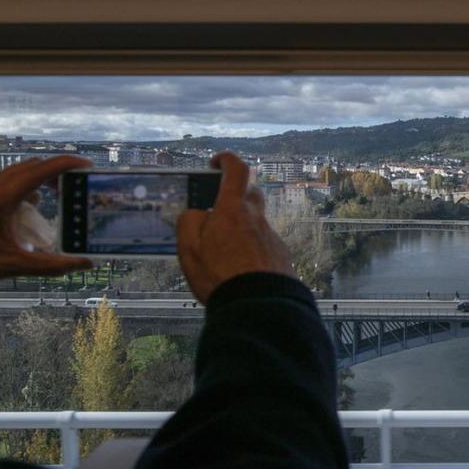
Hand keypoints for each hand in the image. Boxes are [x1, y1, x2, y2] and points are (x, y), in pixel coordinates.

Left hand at [0, 156, 94, 296]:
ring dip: (39, 178)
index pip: (38, 171)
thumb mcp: (11, 266)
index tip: (86, 166)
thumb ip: (50, 265)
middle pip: (29, 167)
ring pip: (15, 173)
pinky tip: (29, 206)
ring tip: (58, 194)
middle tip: (78, 183)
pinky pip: (3, 181)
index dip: (65, 165)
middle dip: (56, 171)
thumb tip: (83, 263)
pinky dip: (22, 186)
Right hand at [176, 152, 294, 303]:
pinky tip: (240, 269)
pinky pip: (263, 244)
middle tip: (217, 210)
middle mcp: (257, 219)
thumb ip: (189, 222)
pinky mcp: (280, 256)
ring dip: (241, 228)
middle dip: (234, 195)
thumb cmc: (220, 276)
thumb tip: (197, 213)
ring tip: (224, 251)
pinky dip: (251, 249)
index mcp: (233, 210)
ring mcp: (271, 237)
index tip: (216, 163)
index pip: (236, 170)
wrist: (258, 307)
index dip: (226, 160)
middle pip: (250, 194)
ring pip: (256, 222)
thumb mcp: (189, 248)